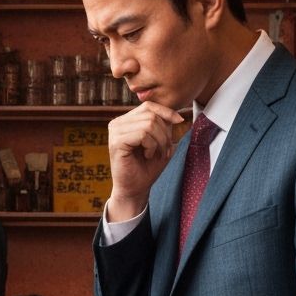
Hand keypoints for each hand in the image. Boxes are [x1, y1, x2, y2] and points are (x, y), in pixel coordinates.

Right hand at [106, 102, 185, 220]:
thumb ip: (164, 126)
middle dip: (165, 133)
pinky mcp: (116, 142)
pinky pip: (143, 134)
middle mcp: (117, 123)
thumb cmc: (147, 167)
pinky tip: (148, 155)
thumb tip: (176, 114)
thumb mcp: (160, 142)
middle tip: (165, 150)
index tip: (180, 121)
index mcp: (126, 120)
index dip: (166, 112)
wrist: (135, 189)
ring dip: (160, 141)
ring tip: (156, 154)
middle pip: (151, 115)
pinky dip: (151, 146)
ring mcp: (115, 131)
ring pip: (149, 124)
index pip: (148, 106)